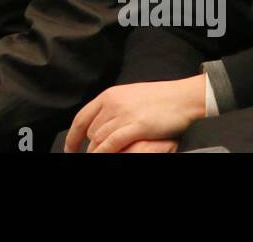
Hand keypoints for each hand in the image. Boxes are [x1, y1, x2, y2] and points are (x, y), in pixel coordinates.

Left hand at [64, 76, 205, 152]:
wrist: (182, 98)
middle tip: (92, 154)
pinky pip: (111, 143)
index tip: (69, 148)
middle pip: (90, 131)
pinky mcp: (136, 126)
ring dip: (97, 151)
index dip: (72, 136)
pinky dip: (104, 152)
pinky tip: (102, 156)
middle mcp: (112, 103)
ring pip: (98, 139)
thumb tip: (100, 120)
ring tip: (98, 157)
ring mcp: (123, 114)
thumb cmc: (159, 99)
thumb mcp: (129, 97)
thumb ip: (113, 107)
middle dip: (89, 146)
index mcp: (109, 95)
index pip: (81, 117)